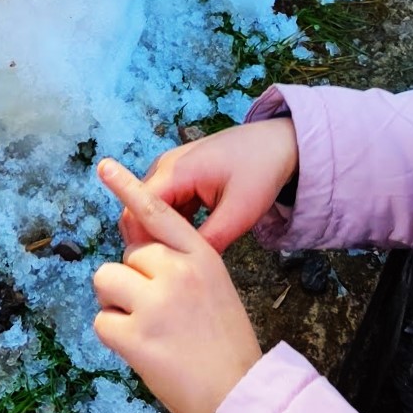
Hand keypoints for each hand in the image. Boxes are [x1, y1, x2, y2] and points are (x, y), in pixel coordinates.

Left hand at [93, 157, 261, 412]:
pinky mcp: (137, 336)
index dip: (128, 187)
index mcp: (201, 256)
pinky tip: (140, 348)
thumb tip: (135, 253)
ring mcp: (157, 303)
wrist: (240, 393)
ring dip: (116, 302)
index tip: (104, 166)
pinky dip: (113, 335)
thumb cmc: (224, 342)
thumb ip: (179, 263)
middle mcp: (178, 272)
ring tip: (145, 326)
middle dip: (133, 278)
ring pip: (107, 279)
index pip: (158, 212)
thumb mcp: (213, 285)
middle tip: (158, 311)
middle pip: (129, 253)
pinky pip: (101, 321)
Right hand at [120, 119, 298, 252]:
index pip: (136, 210)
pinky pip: (162, 204)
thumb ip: (208, 241)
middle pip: (137, 209)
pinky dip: (170, 224)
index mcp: (175, 171)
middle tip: (174, 267)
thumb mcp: (239, 213)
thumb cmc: (259, 172)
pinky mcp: (178, 175)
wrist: (276, 143)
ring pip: (148, 209)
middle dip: (149, 240)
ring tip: (183, 257)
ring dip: (160, 232)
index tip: (161, 269)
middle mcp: (164, 166)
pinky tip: (189, 241)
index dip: (142, 242)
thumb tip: (183, 268)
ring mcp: (169, 169)